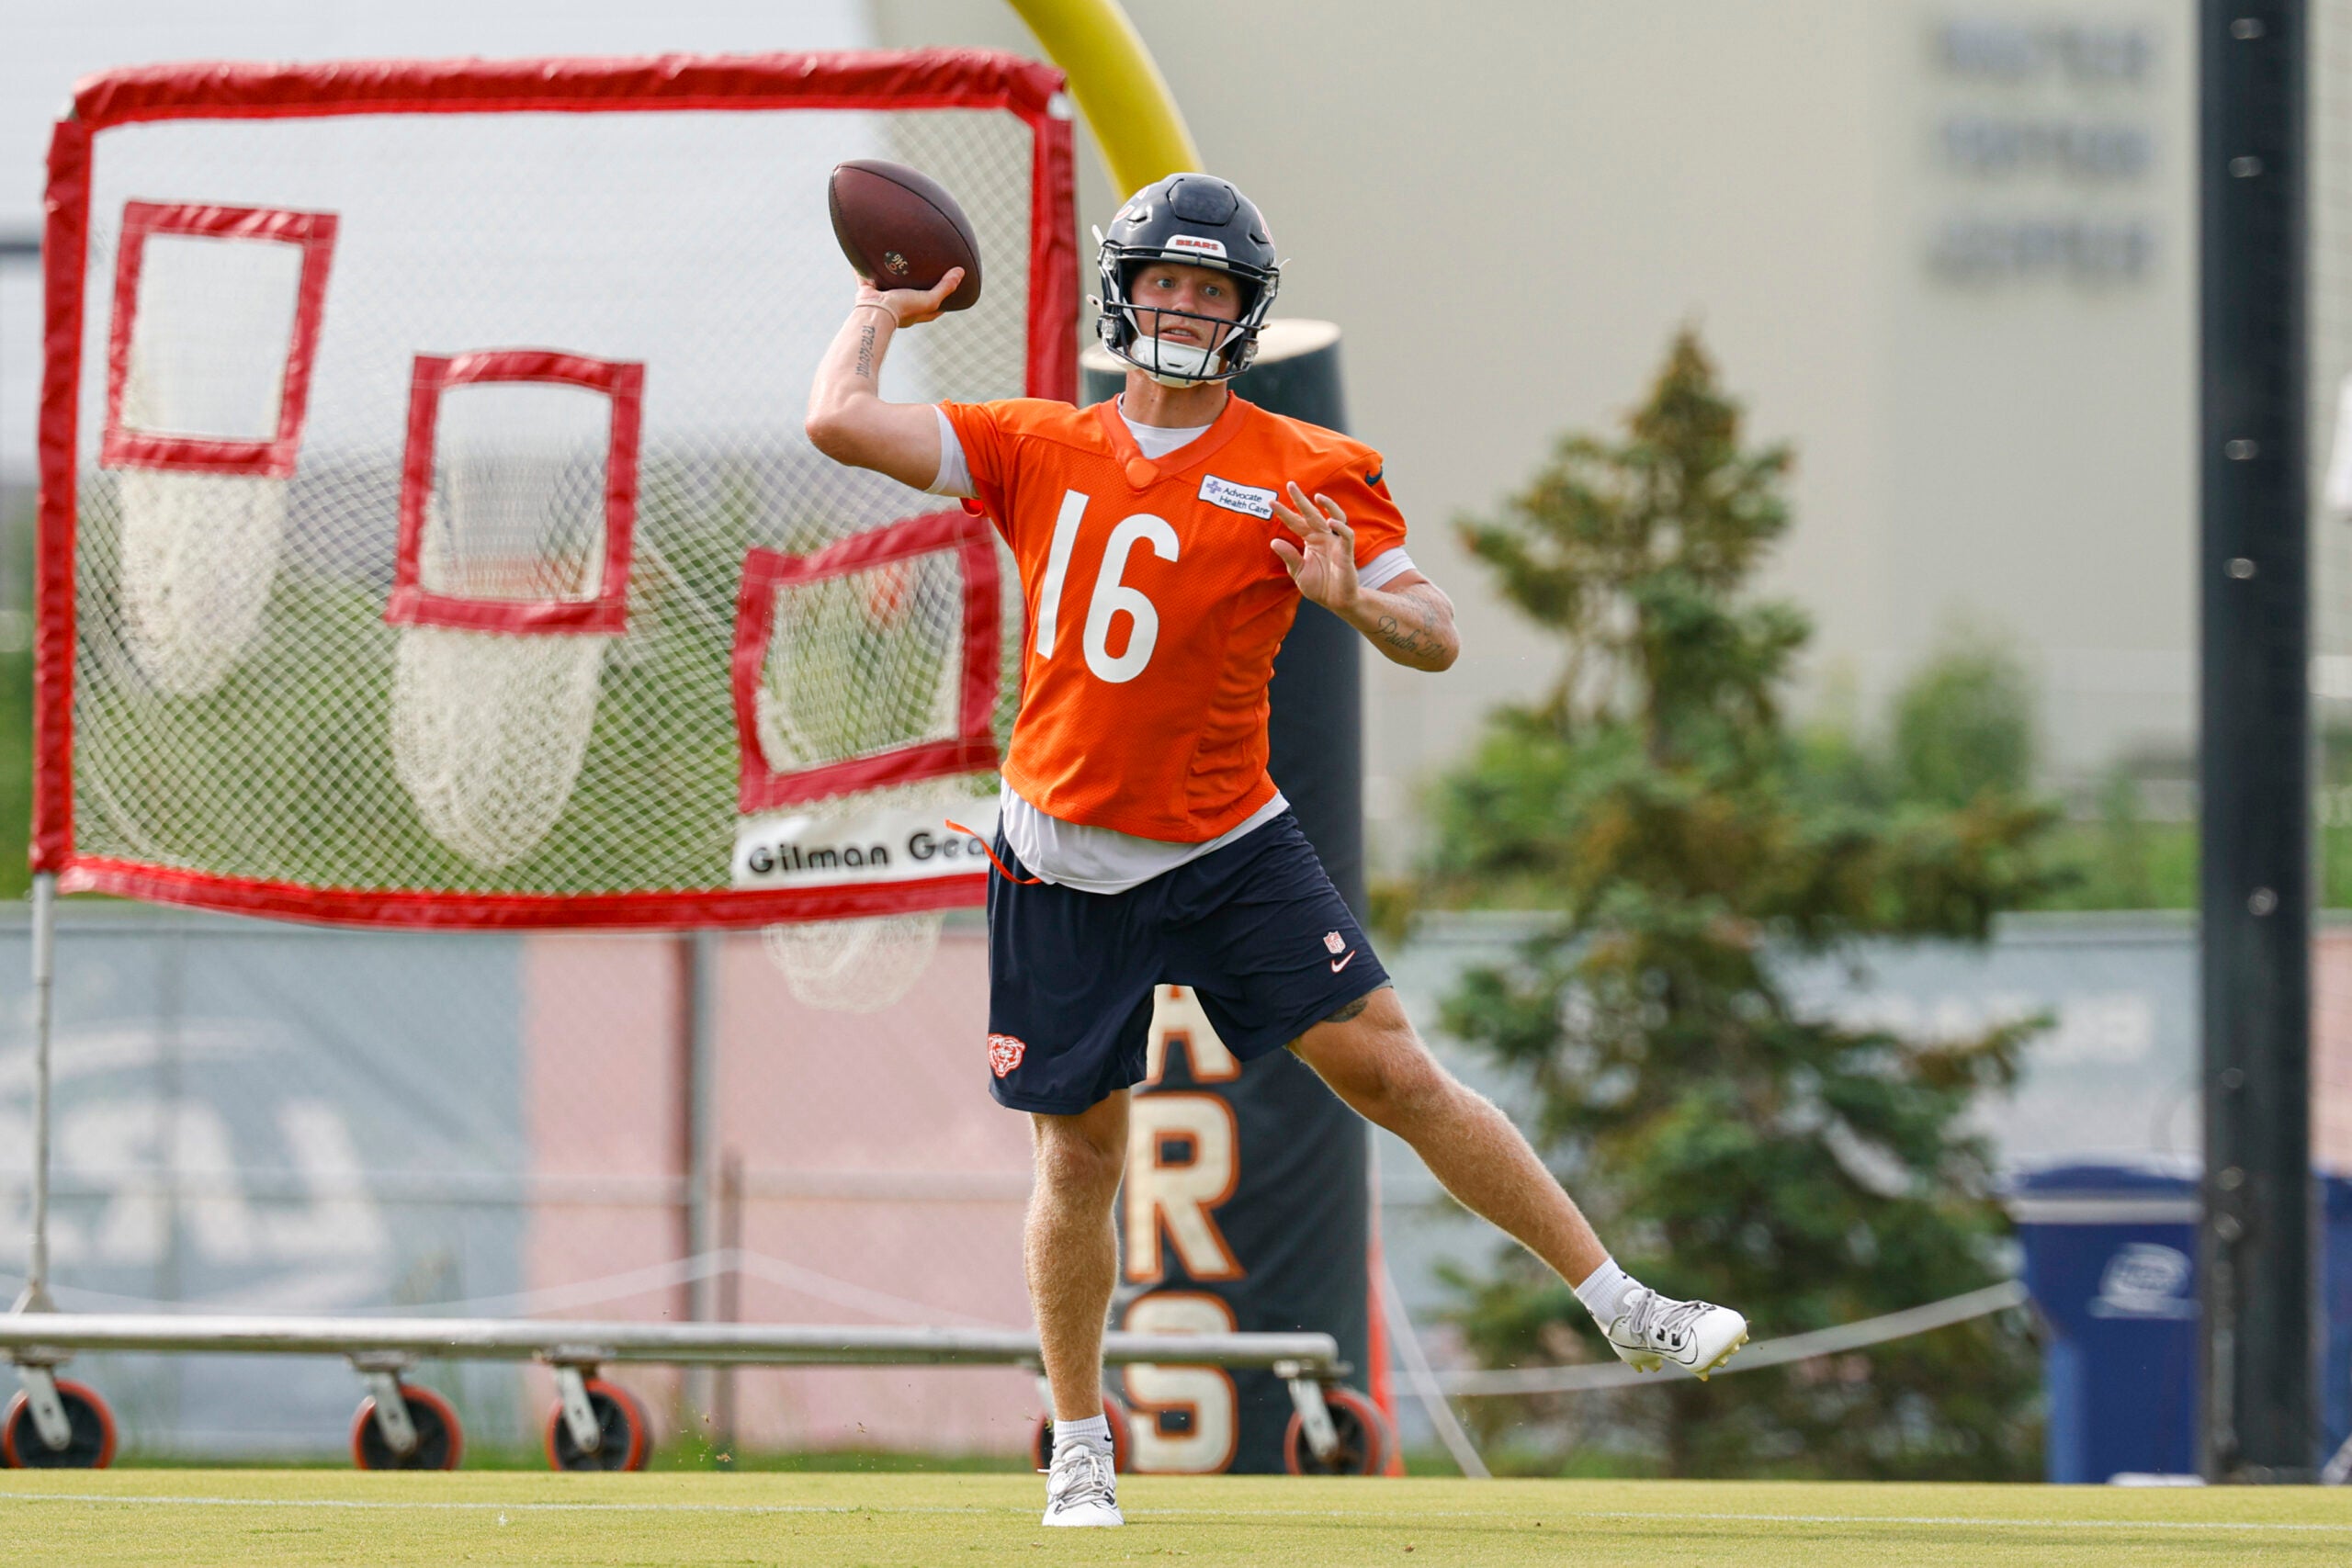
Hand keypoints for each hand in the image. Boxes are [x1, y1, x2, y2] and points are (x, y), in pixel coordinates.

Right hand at [856, 267, 964, 327]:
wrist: (875, 312)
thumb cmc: (904, 309)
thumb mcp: (930, 300)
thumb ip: (945, 287)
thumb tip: (961, 272)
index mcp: (915, 312)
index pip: (933, 307)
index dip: (942, 298)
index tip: (949, 287)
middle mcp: (899, 306)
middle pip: (911, 294)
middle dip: (915, 285)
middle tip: (922, 270)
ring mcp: (883, 298)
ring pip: (888, 284)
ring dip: (890, 274)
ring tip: (896, 259)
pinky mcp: (868, 291)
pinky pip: (865, 276)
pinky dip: (864, 268)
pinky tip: (865, 255)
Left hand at [1270, 482, 1359, 611]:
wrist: (1336, 602)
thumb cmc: (1319, 586)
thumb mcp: (1298, 572)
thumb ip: (1289, 557)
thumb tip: (1273, 542)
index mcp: (1311, 540)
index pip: (1296, 522)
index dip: (1284, 512)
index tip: (1270, 503)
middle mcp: (1323, 537)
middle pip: (1312, 514)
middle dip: (1302, 499)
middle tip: (1290, 485)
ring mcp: (1336, 542)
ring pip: (1335, 517)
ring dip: (1328, 506)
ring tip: (1317, 497)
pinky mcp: (1346, 552)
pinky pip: (1345, 535)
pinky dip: (1339, 527)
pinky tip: (1330, 522)